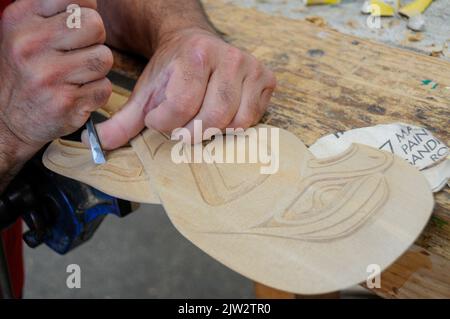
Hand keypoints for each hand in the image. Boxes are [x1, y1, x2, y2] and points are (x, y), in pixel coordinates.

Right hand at [0, 0, 112, 158]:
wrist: (7, 119)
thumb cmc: (25, 71)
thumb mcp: (25, 30)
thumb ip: (55, 12)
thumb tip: (90, 1)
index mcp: (21, 19)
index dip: (85, 11)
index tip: (76, 24)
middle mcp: (32, 45)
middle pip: (95, 25)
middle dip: (94, 40)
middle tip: (78, 52)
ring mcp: (49, 76)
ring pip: (105, 58)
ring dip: (96, 69)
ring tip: (74, 75)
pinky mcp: (66, 103)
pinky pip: (104, 87)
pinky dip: (95, 92)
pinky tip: (75, 94)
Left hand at [93, 28, 275, 148]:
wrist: (196, 45)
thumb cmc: (172, 71)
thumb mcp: (146, 91)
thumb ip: (124, 119)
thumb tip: (98, 144)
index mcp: (194, 54)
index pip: (181, 106)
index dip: (165, 122)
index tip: (158, 117)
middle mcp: (227, 56)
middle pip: (211, 118)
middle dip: (190, 131)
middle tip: (180, 125)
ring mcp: (251, 67)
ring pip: (235, 122)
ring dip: (213, 130)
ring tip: (200, 118)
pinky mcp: (266, 78)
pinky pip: (252, 119)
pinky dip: (234, 125)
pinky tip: (221, 114)